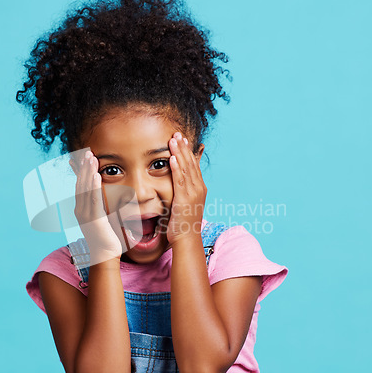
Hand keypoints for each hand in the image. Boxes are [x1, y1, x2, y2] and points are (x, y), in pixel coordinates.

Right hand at [70, 150, 122, 264]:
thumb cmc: (108, 237)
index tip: (85, 157)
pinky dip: (94, 186)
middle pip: (81, 183)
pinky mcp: (94, 219)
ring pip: (86, 188)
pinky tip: (96, 175)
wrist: (106, 255)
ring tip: (91, 158)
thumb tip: (113, 196)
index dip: (82, 171)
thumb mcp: (106, 217)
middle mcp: (81, 210)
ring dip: (88, 171)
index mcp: (82, 209)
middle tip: (87, 152)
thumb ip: (105, 205)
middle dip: (84, 167)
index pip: (80, 185)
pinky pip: (93, 199)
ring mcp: (85, 214)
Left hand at [167, 132, 206, 246]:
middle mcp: (199, 188)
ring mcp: (193, 193)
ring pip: (186, 168)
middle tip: (178, 133)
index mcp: (199, 189)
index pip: (194, 166)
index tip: (183, 140)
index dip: (188, 152)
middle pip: (191, 163)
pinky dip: (176, 168)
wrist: (187, 238)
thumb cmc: (184, 224)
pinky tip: (172, 157)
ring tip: (174, 140)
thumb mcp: (185, 204)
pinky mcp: (184, 198)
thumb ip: (183, 192)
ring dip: (179, 153)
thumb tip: (177, 187)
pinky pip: (180, 180)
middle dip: (184, 147)